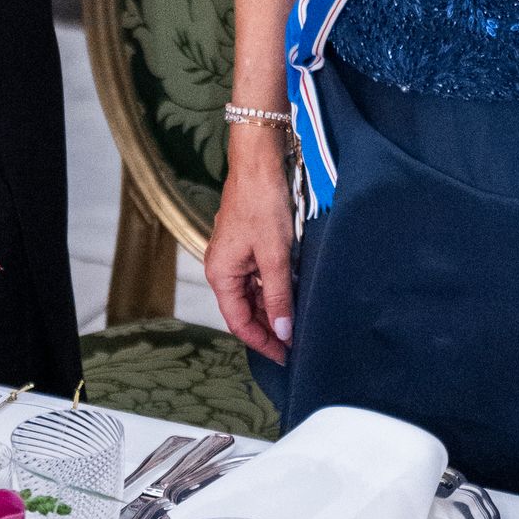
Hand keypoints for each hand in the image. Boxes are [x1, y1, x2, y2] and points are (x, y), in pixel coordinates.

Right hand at [204, 129, 294, 364]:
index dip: (263, 342)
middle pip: (244, 309)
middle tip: (296, 343)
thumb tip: (284, 331)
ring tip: (297, 323)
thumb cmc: (262, 203)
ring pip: (252, 293)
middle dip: (269, 327)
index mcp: (221, 274)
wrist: (259, 162)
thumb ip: (278, 296)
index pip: (239, 322)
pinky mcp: (246, 243)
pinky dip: (273, 288)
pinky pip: (257, 276)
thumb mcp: (275, 256)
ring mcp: (234, 255)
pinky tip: (292, 294)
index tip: (286, 356)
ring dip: (272, 308)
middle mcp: (222, 267)